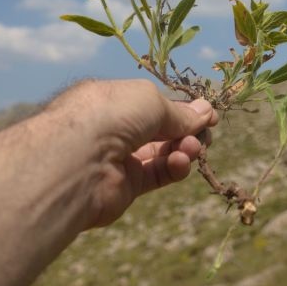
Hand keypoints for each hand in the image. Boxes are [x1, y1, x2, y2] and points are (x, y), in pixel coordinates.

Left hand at [49, 79, 218, 227]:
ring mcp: (118, 157)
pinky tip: (183, 161)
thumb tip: (205, 112)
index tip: (208, 113)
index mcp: (113, 99)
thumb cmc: (110, 114)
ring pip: (161, 152)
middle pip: (160, 129)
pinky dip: (174, 168)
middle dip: (185, 129)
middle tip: (207, 131)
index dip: (180, 108)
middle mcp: (113, 127)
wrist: (78, 160)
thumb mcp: (151, 101)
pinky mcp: (125, 186)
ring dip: (183, 148)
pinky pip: (157, 175)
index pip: (152, 103)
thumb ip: (179, 112)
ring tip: (193, 148)